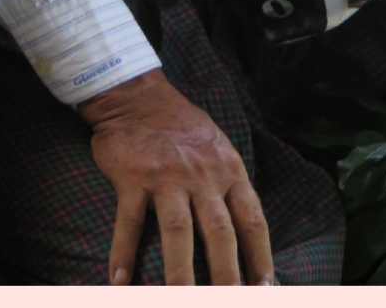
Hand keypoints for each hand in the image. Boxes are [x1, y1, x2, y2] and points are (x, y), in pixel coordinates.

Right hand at [78, 69, 273, 284]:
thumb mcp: (218, 147)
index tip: (266, 286)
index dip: (261, 255)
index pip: (252, 218)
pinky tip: (119, 282)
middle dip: (227, 274)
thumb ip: (228, 182)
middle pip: (219, 232)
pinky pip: (127, 222)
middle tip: (230, 302)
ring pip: (178, 232)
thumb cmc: (182, 126)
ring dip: (180, 272)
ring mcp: (167, 177)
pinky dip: (123, 253)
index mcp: (229, 169)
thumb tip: (243, 225)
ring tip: (179, 300)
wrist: (138, 97)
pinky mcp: (133, 178)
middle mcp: (203, 175)